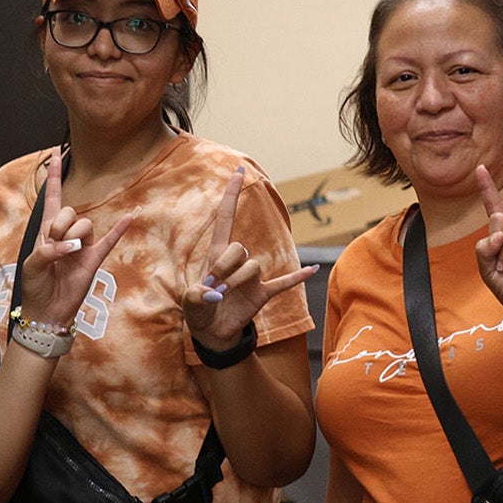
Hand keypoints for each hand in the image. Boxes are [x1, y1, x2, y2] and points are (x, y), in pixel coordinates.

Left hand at [18, 148, 130, 326]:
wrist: (47, 312)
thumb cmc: (35, 287)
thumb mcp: (32, 265)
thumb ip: (48, 251)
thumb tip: (70, 247)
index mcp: (47, 231)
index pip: (53, 198)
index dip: (55, 177)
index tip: (57, 154)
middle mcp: (66, 235)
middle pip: (70, 212)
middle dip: (61, 225)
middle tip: (55, 243)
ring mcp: (82, 246)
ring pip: (85, 226)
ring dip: (74, 237)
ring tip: (67, 255)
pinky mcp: (94, 260)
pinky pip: (110, 240)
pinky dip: (120, 229)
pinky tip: (131, 216)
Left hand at [183, 166, 316, 349]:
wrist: (213, 332)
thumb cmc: (199, 311)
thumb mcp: (189, 302)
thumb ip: (196, 296)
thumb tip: (214, 294)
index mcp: (217, 253)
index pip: (226, 217)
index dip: (232, 194)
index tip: (238, 171)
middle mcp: (237, 260)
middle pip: (239, 247)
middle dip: (225, 266)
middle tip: (213, 286)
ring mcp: (252, 277)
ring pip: (253, 266)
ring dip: (236, 282)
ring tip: (224, 297)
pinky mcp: (262, 293)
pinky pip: (284, 283)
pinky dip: (297, 277)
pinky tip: (312, 270)